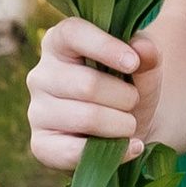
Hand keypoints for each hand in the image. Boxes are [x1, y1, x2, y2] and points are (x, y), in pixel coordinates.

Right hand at [27, 17, 157, 172]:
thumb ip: (148, 52)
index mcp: (60, 43)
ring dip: (122, 124)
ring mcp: (37, 111)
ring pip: (86, 118)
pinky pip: (73, 152)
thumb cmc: (129, 85)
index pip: (72, 33)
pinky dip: (113, 152)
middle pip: (87, 85)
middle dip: (125, 97)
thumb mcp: (144, 64)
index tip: (133, 63)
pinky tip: (132, 146)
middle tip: (134, 101)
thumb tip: (142, 48)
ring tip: (130, 123)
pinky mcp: (41, 145)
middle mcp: (41, 75)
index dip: (104, 47)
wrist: (127, 127)